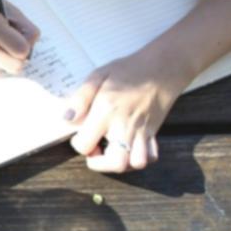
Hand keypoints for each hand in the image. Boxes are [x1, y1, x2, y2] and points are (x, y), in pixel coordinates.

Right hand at [0, 0, 41, 74]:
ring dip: (1, 56)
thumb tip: (30, 50)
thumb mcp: (5, 5)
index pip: (21, 50)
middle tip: (13, 43)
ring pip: (0, 69)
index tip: (22, 36)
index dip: (27, 44)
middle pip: (13, 67)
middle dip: (18, 56)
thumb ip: (23, 27)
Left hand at [66, 46, 188, 172]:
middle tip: (95, 150)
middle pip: (116, 163)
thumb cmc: (128, 70)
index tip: (80, 135)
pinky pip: (151, 156)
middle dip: (101, 164)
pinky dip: (140, 158)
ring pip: (136, 163)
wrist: (163, 66)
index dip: (78, 144)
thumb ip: (80, 98)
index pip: (86, 144)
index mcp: (106, 111)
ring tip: (112, 150)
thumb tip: (67, 118)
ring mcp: (142, 131)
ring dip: (121, 163)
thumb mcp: (98, 75)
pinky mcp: (154, 132)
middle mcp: (125, 125)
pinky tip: (129, 148)